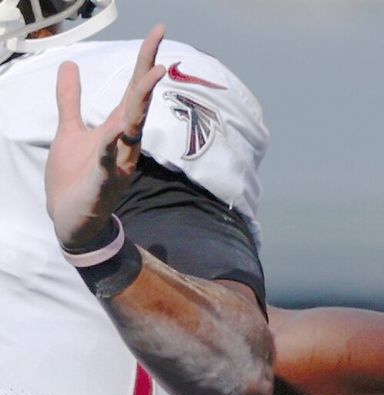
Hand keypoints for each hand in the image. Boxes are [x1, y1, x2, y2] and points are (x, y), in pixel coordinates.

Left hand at [45, 25, 166, 249]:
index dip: (145, 59)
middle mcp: (126, 142)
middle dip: (149, 75)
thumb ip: (71, 99)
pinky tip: (117, 131)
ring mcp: (119, 162)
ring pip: (133, 129)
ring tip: (151, 77)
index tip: (159, 31)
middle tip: (161, 48)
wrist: (73, 220)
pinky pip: (111, 163)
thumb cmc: (75, 177)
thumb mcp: (69, 131)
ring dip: (142, 103)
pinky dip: (114, 148)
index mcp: (118, 127)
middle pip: (140, 102)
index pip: (135, 88)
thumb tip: (69, 65)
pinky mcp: (105, 183)